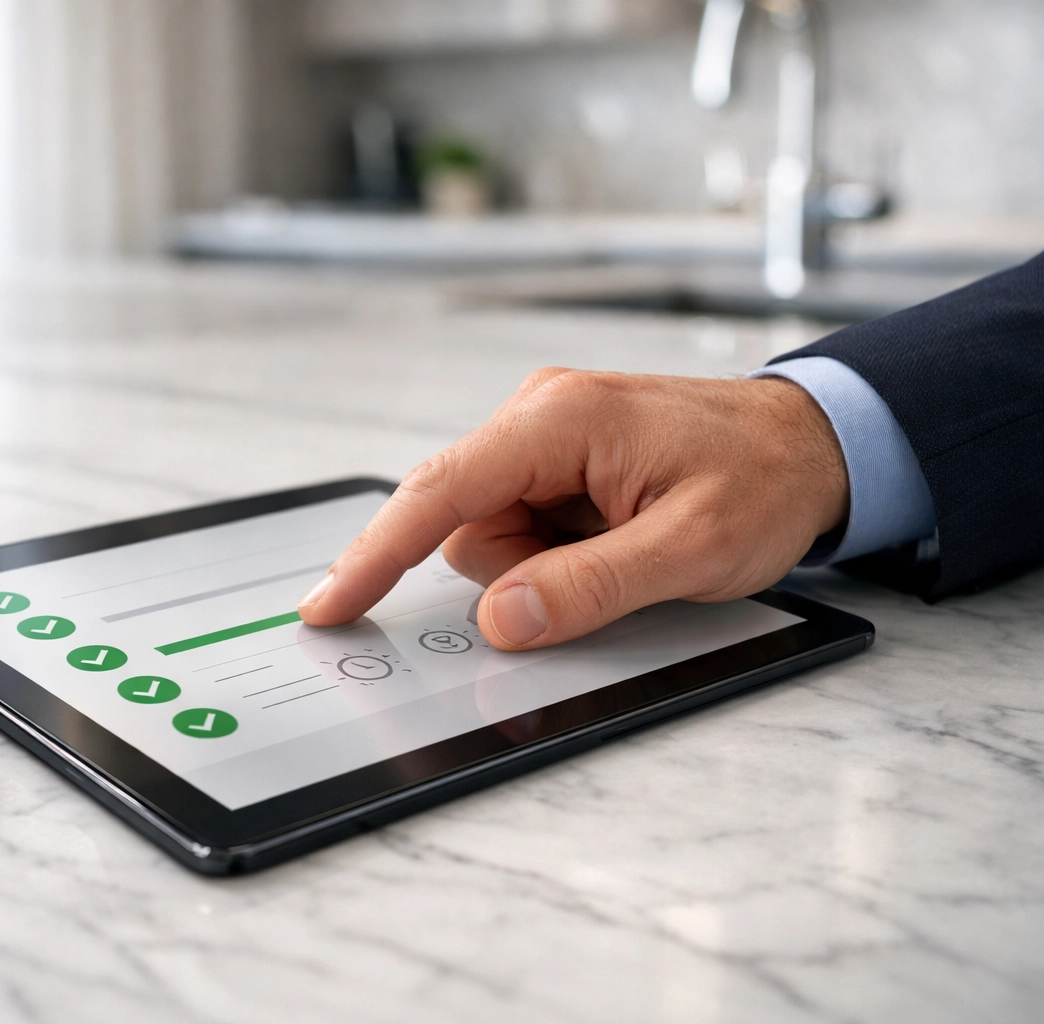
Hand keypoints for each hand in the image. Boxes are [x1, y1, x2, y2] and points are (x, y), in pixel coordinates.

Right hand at [298, 369, 848, 650]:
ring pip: (489, 530)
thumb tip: (502, 621)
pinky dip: (554, 550)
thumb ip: (590, 587)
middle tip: (608, 567)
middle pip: (462, 520)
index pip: (440, 493)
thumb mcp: (691, 550)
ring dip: (540, 563)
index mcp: (560, 420)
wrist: (820, 441)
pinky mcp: (558, 455)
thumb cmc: (765, 480)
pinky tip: (613, 537)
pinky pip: (520, 523)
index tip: (331, 604)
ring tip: (623, 546)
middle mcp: (539, 414)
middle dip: (516, 568)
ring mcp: (546, 432)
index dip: (377, 554)